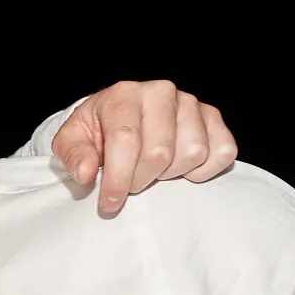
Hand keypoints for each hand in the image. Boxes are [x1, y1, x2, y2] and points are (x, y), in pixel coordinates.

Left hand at [51, 80, 237, 217]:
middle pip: (160, 152)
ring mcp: (190, 103)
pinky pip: (222, 152)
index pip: (126, 140)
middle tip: (131, 183)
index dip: (118, 178)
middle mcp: (161, 92)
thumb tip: (86, 173)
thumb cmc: (96, 133)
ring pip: (193, 153)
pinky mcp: (212, 118)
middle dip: (142, 180)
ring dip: (171, 174)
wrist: (119, 119)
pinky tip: (180, 169)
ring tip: (154, 170)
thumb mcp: (72, 141)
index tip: (109, 202)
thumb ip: (73, 155)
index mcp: (123, 95)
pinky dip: (203, 170)